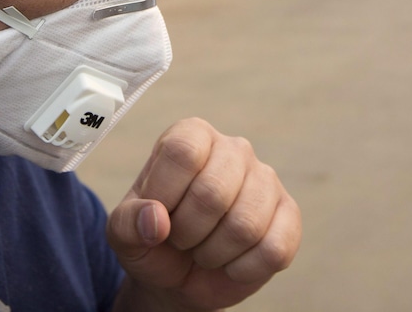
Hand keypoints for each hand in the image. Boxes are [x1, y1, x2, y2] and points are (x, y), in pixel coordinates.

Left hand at [107, 118, 301, 311]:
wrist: (181, 276)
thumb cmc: (152, 241)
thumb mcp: (123, 233)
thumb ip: (128, 222)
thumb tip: (156, 219)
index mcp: (191, 136)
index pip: (182, 152)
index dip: (165, 194)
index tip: (156, 214)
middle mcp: (233, 149)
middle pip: (213, 192)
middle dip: (188, 232)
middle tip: (181, 238)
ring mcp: (266, 180)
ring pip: (246, 225)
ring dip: (214, 253)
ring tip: (204, 249)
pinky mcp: (289, 214)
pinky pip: (274, 249)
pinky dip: (244, 268)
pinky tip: (232, 262)